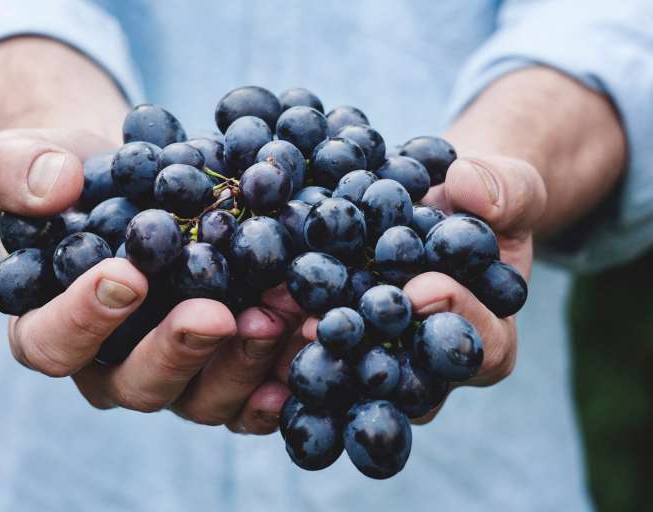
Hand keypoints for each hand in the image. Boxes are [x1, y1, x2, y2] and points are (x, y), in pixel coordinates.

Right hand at [0, 127, 303, 433]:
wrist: (137, 184)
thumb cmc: (75, 178)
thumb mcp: (27, 157)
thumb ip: (18, 169)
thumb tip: (53, 187)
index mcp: (50, 328)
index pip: (52, 343)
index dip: (84, 319)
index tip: (127, 276)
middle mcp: (112, 366)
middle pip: (138, 384)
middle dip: (179, 351)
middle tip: (216, 314)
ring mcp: (174, 374)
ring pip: (203, 398)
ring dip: (244, 363)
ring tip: (281, 315)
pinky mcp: (224, 369)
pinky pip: (252, 395)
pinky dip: (282, 377)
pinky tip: (310, 344)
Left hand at [293, 154, 546, 422]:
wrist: (438, 204)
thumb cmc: (481, 203)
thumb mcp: (509, 187)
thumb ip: (505, 190)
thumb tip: (469, 186)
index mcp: (487, 337)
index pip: (481, 347)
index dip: (456, 319)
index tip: (423, 287)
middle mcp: (431, 364)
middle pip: (407, 379)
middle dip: (369, 350)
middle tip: (329, 325)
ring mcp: (383, 358)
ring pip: (353, 374)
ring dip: (316, 352)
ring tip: (281, 320)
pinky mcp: (340, 342)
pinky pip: (316, 348)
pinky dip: (285, 331)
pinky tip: (255, 312)